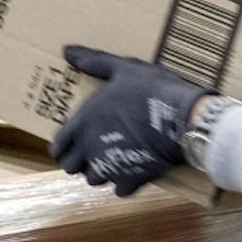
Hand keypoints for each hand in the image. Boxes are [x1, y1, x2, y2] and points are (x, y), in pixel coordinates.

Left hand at [49, 46, 212, 196]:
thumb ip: (92, 61)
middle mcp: (91, 149)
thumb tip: (67, 50)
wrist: (184, 117)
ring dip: (101, 171)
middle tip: (93, 150)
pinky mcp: (132, 180)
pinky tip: (133, 170)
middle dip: (80, 160)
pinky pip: (120, 190)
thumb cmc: (151, 89)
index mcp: (83, 123)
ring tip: (114, 159)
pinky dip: (124, 182)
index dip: (62, 146)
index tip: (71, 142)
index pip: (58, 146)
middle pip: (71, 168)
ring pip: (94, 180)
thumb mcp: (122, 68)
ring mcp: (111, 167)